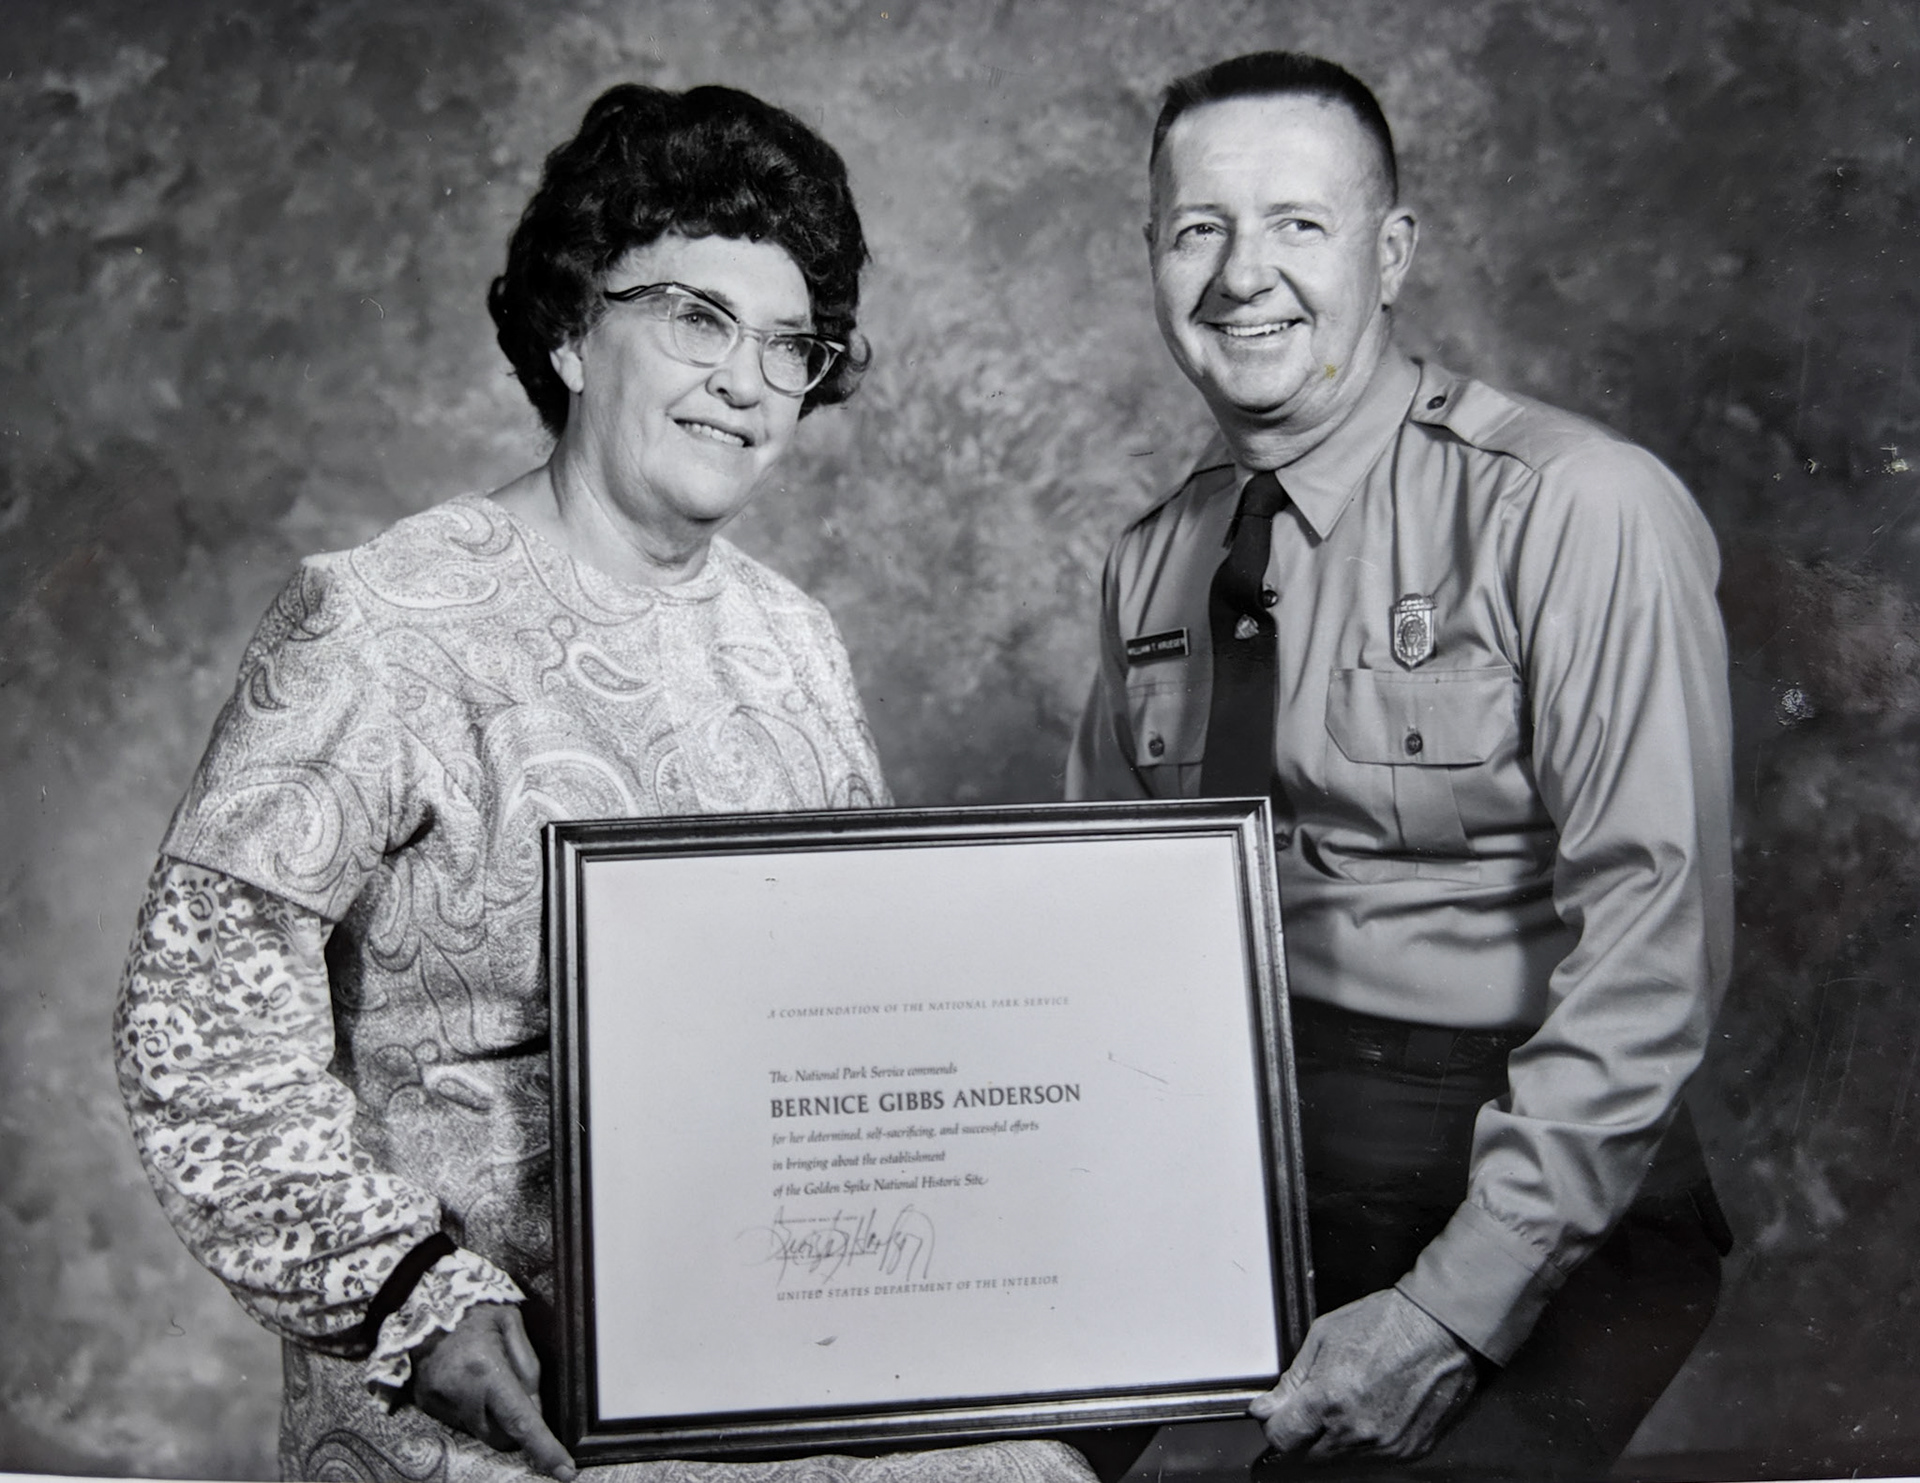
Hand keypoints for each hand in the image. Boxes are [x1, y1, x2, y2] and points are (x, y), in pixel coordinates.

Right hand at [411, 1302, 577, 1479]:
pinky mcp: (425, 1405)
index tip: (565, 1471)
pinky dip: (470, 1410)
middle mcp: (461, 1392)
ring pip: (480, 1431)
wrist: (421, 1304)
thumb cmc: (473, 1311)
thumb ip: (529, 1366)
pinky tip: (466, 1380)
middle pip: (501, 1436)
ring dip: (490, 1416)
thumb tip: (536, 1408)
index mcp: (487, 1370)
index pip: (522, 1421)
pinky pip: (458, 1422)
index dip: (545, 1448)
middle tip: (512, 1392)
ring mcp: (439, 1402)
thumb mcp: (511, 1322)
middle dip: (514, 1426)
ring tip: (483, 1377)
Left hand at [1249, 1287, 1477, 1461]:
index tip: (1278, 1414)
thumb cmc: (1389, 1323)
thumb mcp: (1324, 1336)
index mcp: (1329, 1400)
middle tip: (1315, 1404)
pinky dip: (1365, 1441)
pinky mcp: (1409, 1451)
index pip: (1282, 1439)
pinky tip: (1374, 1409)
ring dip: (1334, 1439)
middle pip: (1308, 1456)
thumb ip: (1292, 1380)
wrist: (1444, 1330)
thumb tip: (1266, 1407)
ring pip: (1340, 1460)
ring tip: (1351, 1399)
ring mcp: (1385, 1446)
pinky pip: (1374, 1458)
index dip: (1275, 1425)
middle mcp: (1356, 1430)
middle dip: (1303, 1434)